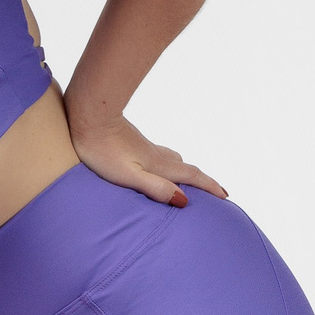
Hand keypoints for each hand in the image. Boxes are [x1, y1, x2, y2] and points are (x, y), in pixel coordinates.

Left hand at [64, 104, 227, 207]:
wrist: (88, 115)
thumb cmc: (102, 150)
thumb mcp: (129, 175)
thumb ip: (156, 188)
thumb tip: (184, 200)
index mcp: (158, 165)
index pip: (191, 176)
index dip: (209, 187)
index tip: (226, 197)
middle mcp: (156, 155)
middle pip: (186, 167)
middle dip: (202, 181)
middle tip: (215, 192)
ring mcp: (144, 147)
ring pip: (173, 160)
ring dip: (186, 171)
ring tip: (189, 182)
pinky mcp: (132, 142)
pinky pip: (160, 155)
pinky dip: (170, 164)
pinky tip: (159, 166)